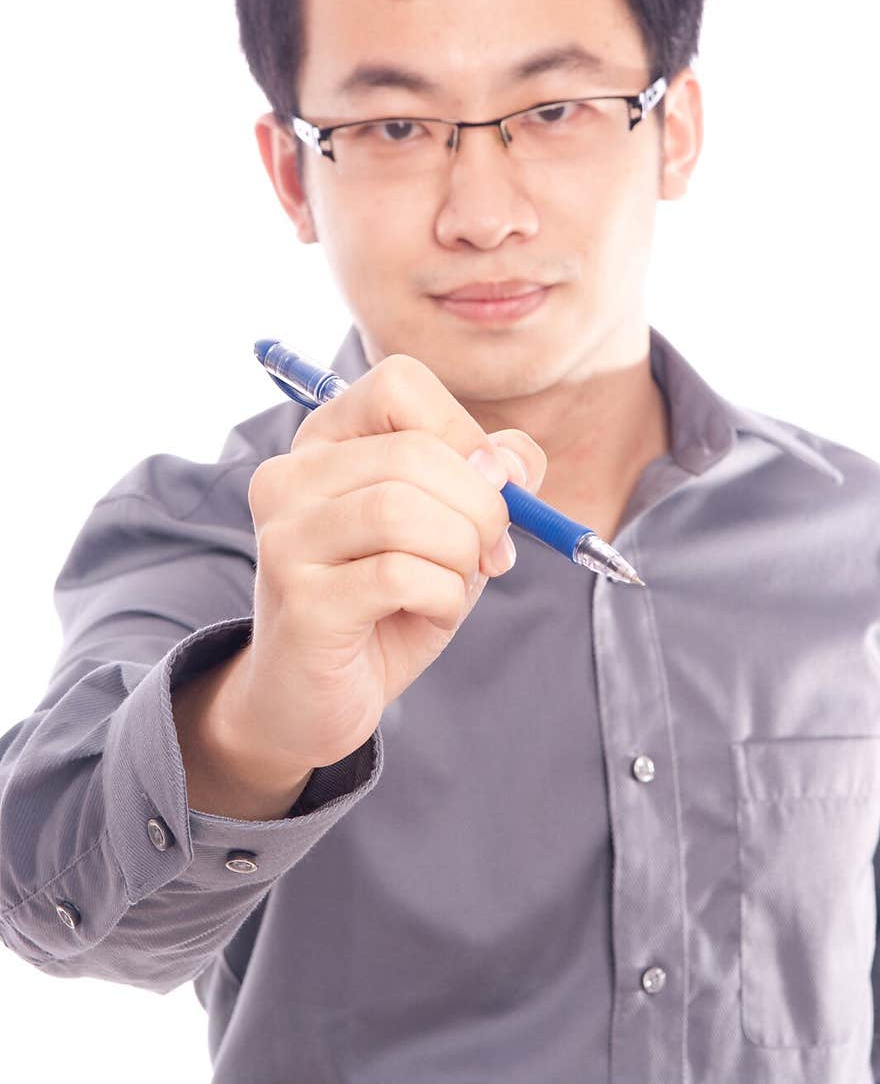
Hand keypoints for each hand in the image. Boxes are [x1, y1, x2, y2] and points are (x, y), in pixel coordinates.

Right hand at [230, 354, 545, 776]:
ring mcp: (285, 538)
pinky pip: (399, 575)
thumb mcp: (449, 528)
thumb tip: (513, 464)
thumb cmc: (385, 603)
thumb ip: (488, 480)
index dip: (463, 432)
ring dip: (460, 552)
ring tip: (454, 583)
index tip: (489, 486)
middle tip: (488, 552)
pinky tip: (430, 611)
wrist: (313, 698)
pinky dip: (443, 595)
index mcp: (323, 443)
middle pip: (414, 453)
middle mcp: (289, 478)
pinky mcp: (300, 599)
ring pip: (403, 510)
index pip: (399, 385)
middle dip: (480, 506)